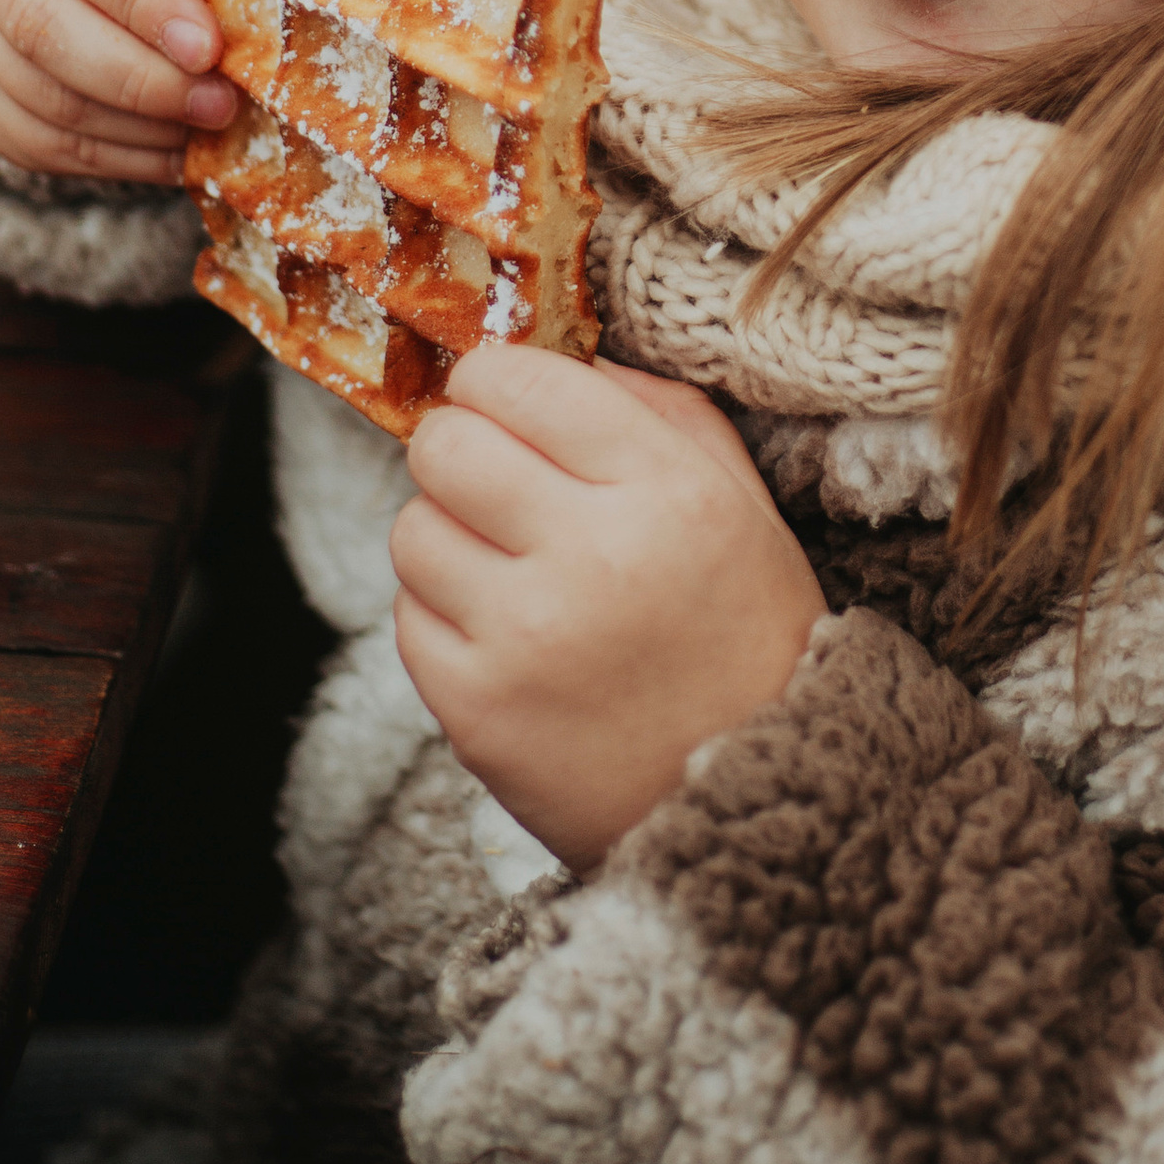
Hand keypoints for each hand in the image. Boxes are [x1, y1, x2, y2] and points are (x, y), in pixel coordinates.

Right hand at [0, 0, 238, 182]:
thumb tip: (256, 44)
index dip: (144, 3)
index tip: (210, 49)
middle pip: (40, 24)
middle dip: (141, 80)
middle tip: (219, 105)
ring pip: (36, 94)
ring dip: (132, 128)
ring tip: (205, 132)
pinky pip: (35, 142)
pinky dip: (112, 160)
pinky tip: (172, 155)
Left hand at [391, 346, 825, 870]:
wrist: (756, 803)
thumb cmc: (748, 637)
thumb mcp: (742, 505)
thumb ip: (661, 411)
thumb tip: (558, 360)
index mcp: (666, 490)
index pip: (519, 379)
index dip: (498, 380)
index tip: (507, 402)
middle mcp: (592, 556)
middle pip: (443, 444)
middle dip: (461, 448)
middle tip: (494, 480)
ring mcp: (525, 639)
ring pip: (412, 529)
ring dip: (448, 536)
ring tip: (507, 567)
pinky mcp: (477, 713)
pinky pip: (408, 617)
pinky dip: (444, 615)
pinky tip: (504, 632)